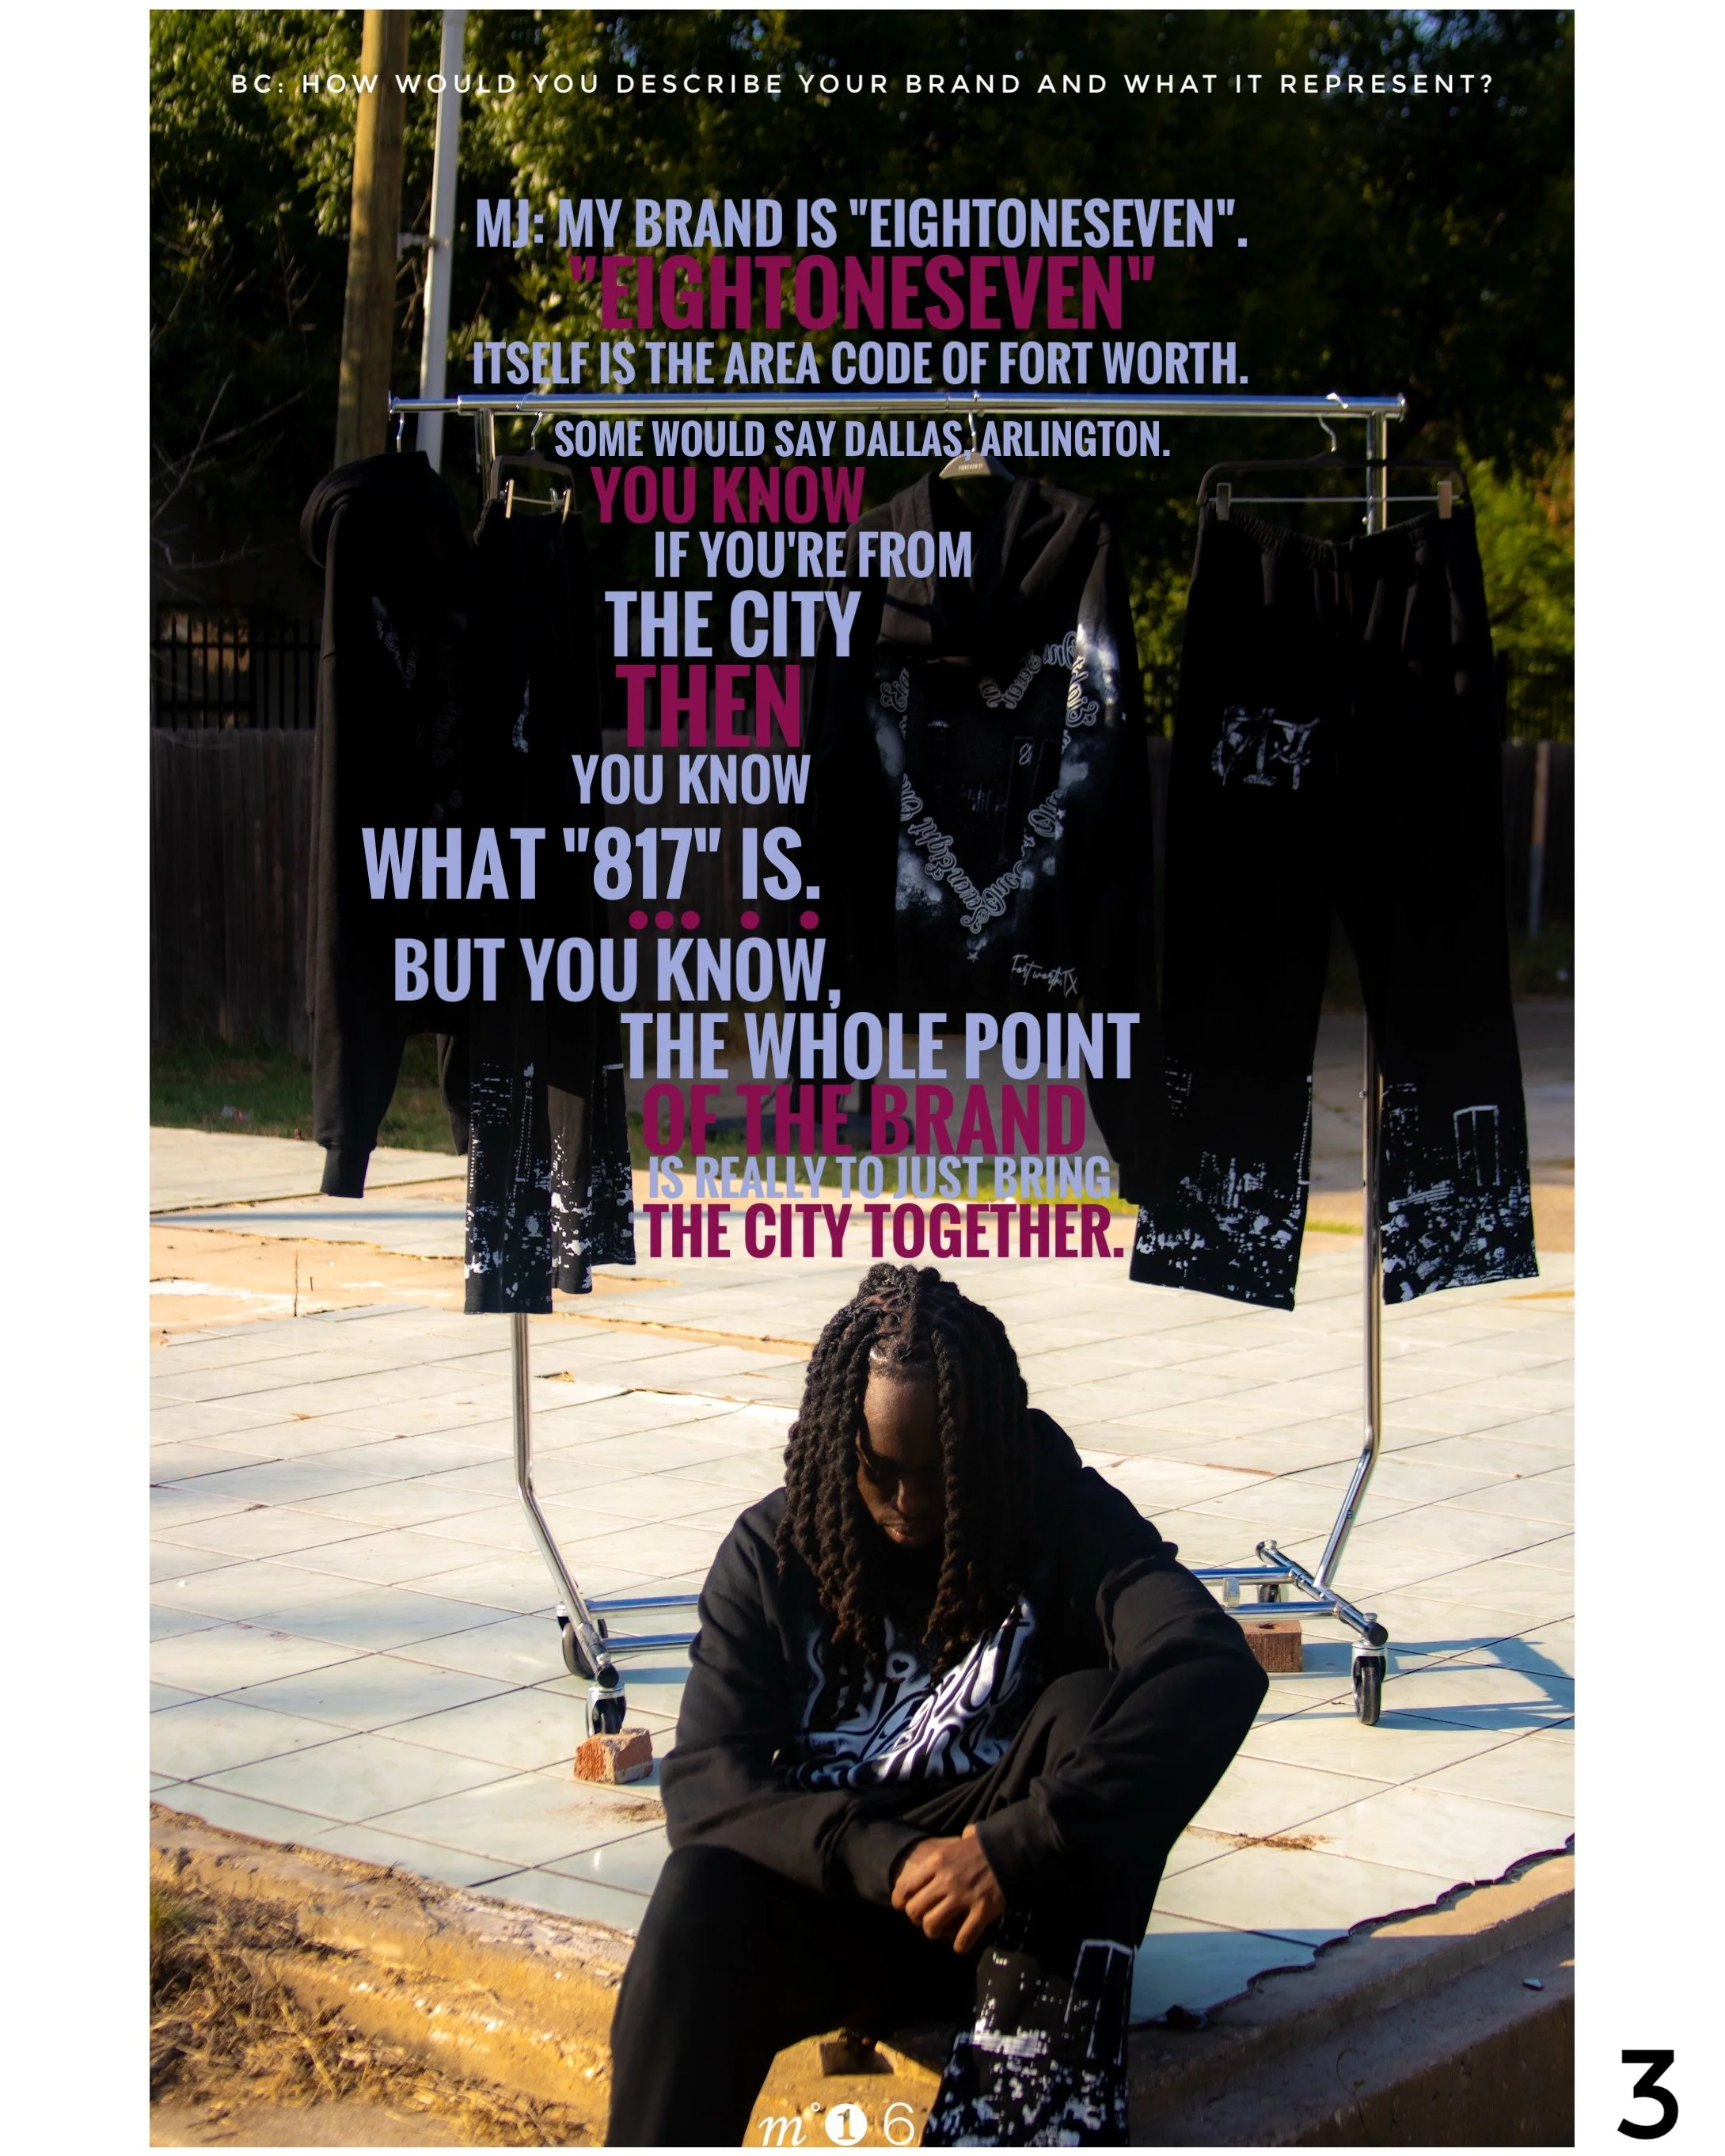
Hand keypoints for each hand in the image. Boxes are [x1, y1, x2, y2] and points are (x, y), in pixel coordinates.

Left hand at [890, 1826, 1005, 1952]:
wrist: (1012, 1849)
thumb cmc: (987, 1844)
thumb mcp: (962, 1839)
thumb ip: (953, 1844)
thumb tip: (963, 1836)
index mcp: (937, 1862)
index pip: (907, 1886)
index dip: (901, 1900)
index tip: (903, 1906)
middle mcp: (945, 1880)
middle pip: (915, 1910)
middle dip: (917, 1919)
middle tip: (926, 1919)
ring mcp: (963, 1897)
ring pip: (932, 1925)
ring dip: (934, 1932)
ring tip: (942, 1932)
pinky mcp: (981, 1911)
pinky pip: (963, 1937)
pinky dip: (960, 1945)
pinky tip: (961, 1944)